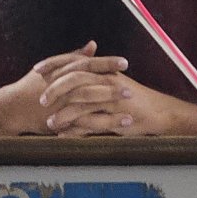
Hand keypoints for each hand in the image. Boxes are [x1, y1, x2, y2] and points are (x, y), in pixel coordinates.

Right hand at [0, 44, 130, 135]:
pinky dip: (99, 127)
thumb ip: (74, 57)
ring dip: (110, 112)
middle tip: (130, 91)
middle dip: (111, 89)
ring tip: (130, 114)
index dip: (106, 63)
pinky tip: (114, 130)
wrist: (13, 108)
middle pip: (90, 86)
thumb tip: (93, 45)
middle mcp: (62, 88)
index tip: (125, 62)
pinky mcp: (60, 122)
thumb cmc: (32, 86)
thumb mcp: (52, 67)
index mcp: (61, 72)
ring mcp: (60, 106)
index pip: (87, 65)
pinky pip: (82, 126)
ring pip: (88, 108)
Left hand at [42, 71, 196, 136]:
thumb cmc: (133, 99)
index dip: (54, 63)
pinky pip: (92, 122)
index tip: (37, 69)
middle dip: (55, 89)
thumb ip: (95, 74)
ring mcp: (112, 98)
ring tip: (49, 123)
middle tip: (41, 100)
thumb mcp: (113, 83)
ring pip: (81, 102)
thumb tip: (77, 66)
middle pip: (75, 79)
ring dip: (63, 113)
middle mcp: (106, 80)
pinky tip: (64, 135)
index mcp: (103, 70)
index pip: (75, 61)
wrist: (159, 112)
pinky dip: (76, 130)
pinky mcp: (116, 115)